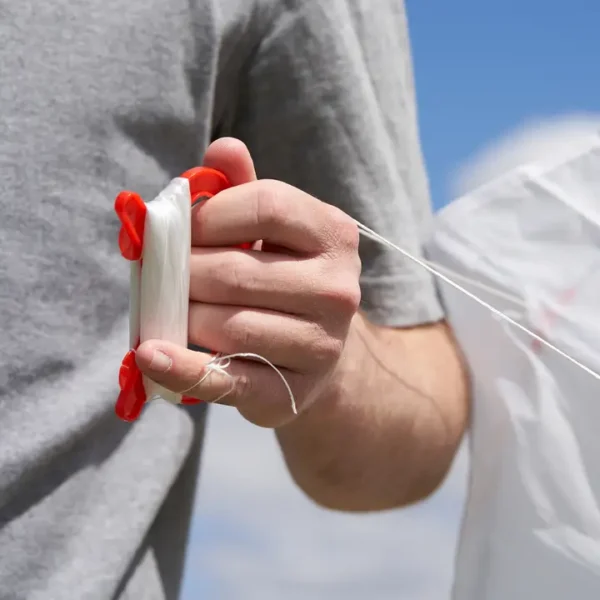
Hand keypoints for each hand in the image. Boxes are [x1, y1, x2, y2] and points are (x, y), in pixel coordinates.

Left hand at [135, 138, 360, 426]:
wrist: (321, 353)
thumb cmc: (286, 280)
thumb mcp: (275, 232)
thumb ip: (246, 191)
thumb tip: (223, 148)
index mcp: (334, 235)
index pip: (266, 206)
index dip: (210, 215)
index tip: (183, 230)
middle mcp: (339, 290)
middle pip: (236, 272)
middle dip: (184, 272)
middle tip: (163, 275)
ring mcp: (321, 345)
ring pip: (228, 325)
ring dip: (183, 316)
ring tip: (172, 310)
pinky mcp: (292, 391)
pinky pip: (228, 379)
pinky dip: (181, 367)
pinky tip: (149, 355)